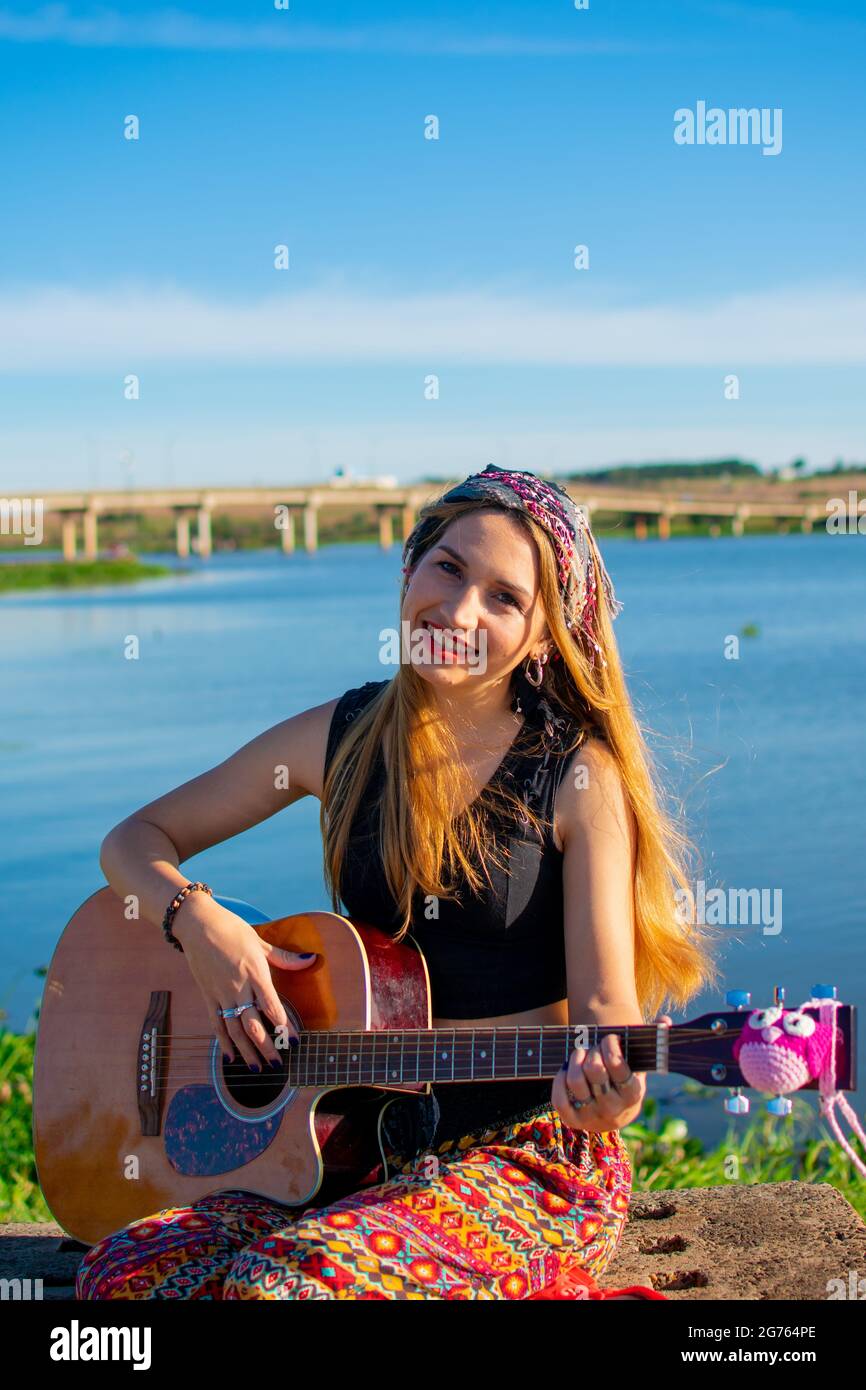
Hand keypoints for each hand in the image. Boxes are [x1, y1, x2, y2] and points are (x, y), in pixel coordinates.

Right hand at [172, 895, 317, 1069]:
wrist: (199, 925)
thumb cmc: (232, 930)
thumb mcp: (260, 942)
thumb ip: (284, 957)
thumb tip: (310, 959)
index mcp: (255, 973)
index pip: (272, 1006)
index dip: (284, 1026)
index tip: (293, 1041)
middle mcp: (238, 987)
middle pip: (253, 1024)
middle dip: (266, 1047)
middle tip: (277, 1064)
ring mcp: (221, 994)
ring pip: (234, 1030)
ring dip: (246, 1051)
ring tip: (257, 1069)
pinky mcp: (208, 996)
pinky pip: (216, 1023)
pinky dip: (223, 1042)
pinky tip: (230, 1057)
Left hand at [552, 1014, 672, 1133]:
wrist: (615, 1112)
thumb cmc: (626, 1078)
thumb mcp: (640, 1064)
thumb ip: (654, 1041)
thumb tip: (665, 1021)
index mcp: (633, 1094)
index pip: (618, 1066)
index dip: (610, 1047)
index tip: (610, 1038)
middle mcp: (614, 1109)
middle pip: (595, 1071)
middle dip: (593, 1051)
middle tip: (593, 1046)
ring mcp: (593, 1117)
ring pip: (576, 1082)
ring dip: (575, 1060)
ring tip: (579, 1054)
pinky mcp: (574, 1121)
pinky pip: (560, 1100)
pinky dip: (560, 1081)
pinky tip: (565, 1070)